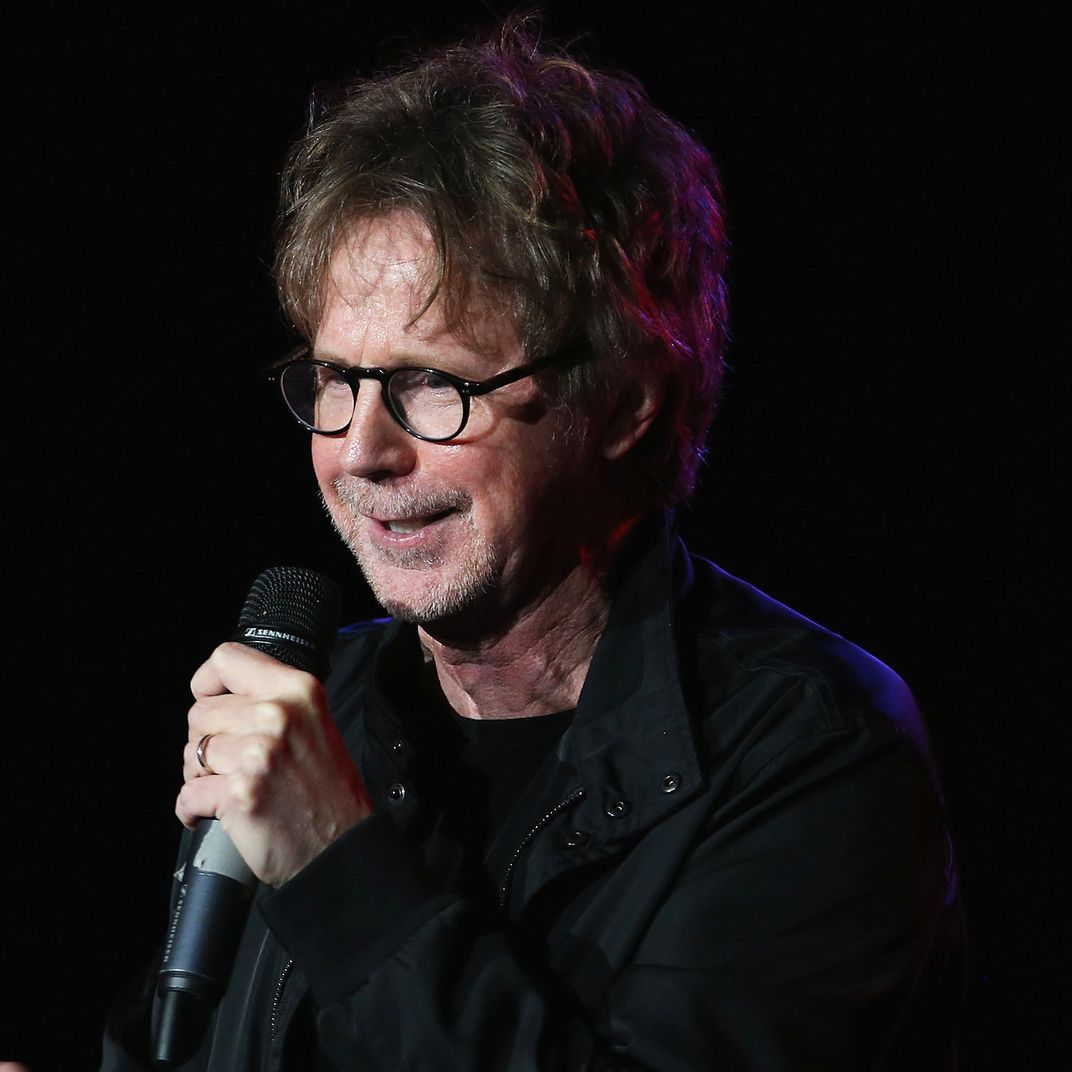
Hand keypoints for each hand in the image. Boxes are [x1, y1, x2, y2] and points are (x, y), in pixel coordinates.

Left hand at [176, 642, 372, 885]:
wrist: (343, 845)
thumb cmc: (328, 789)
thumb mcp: (315, 722)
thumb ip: (273, 699)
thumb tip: (220, 695)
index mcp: (297, 689)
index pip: (227, 658)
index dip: (209, 682)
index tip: (211, 700)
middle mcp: (278, 714)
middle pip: (200, 711)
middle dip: (206, 739)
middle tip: (231, 761)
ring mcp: (259, 753)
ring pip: (192, 752)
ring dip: (200, 775)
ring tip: (229, 786)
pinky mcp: (241, 793)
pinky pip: (188, 794)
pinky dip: (193, 810)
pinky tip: (216, 813)